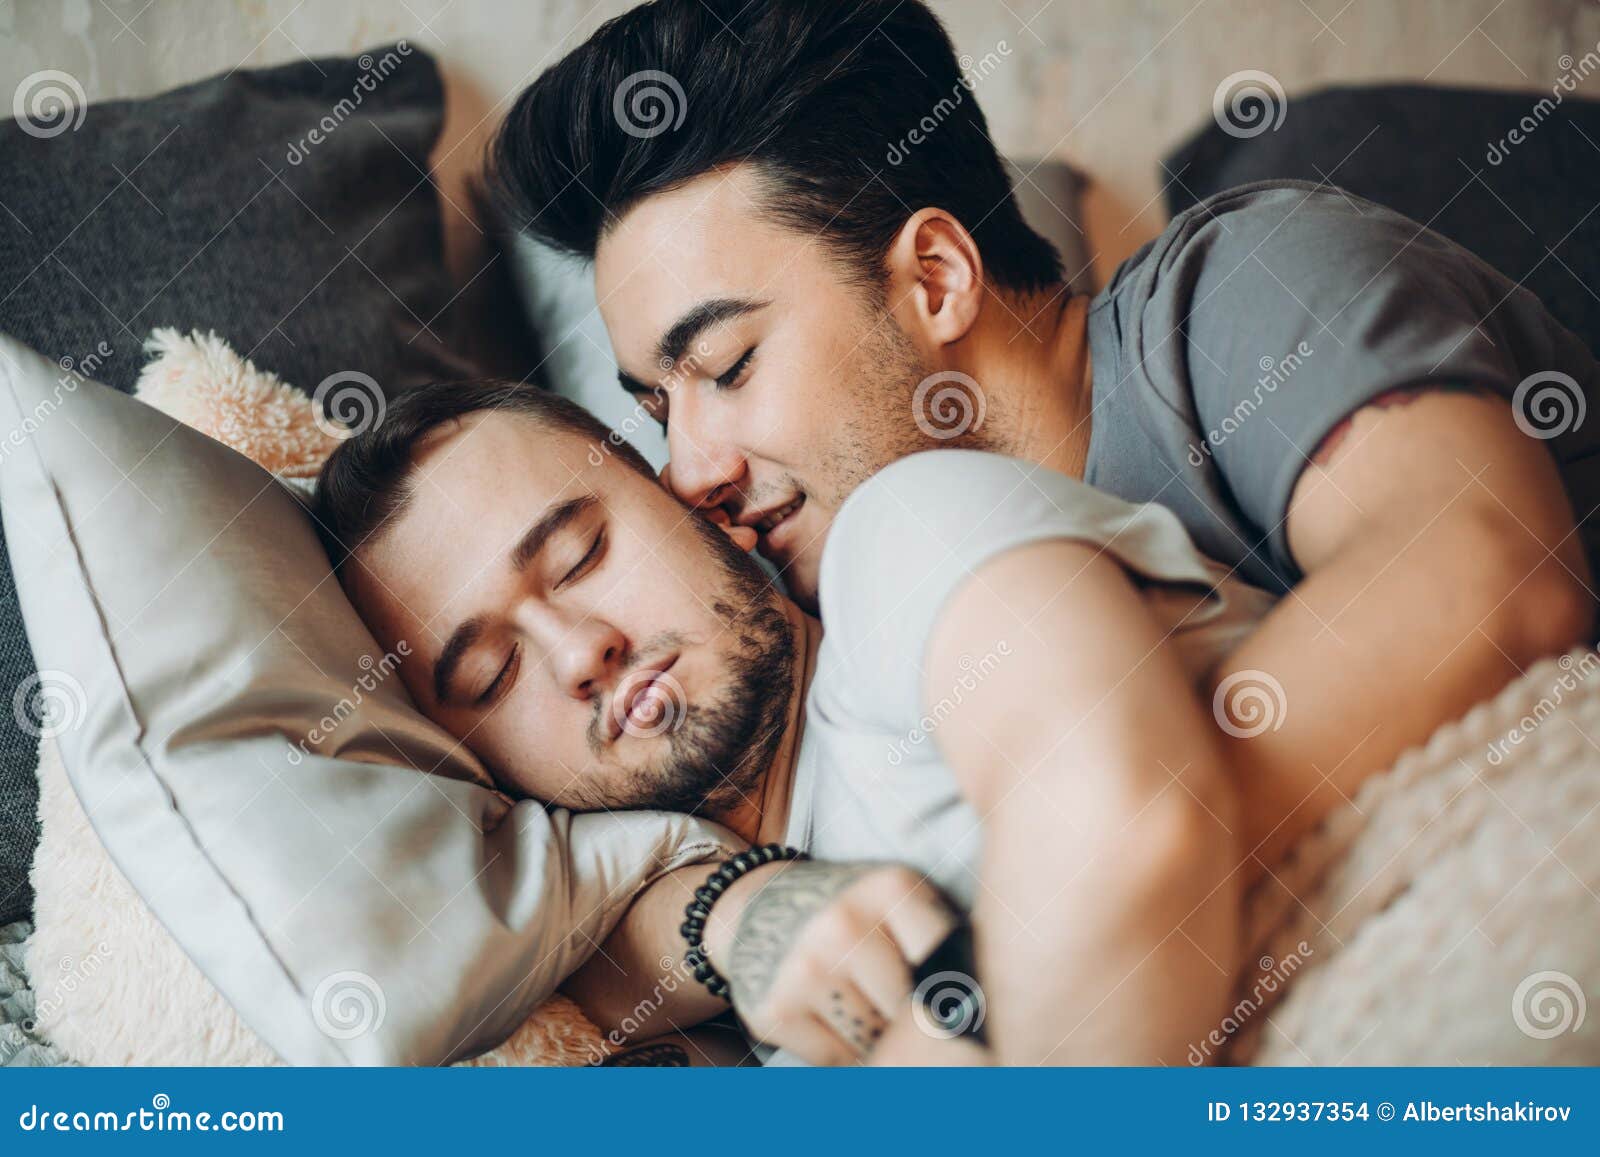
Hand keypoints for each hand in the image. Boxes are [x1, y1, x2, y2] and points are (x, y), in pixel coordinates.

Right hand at [703, 860, 958, 1064]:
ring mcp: (806, 968)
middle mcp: (845, 924)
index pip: (952, 964)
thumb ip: (944, 940)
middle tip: (908, 1011)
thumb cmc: (851, 910)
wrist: (758, 904)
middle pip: (914, 1010)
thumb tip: (985, 1017)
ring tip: (867, 1008)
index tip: (956, 1005)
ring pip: (875, 1041)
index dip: (957, 994)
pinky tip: (832, 1018)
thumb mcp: (899, 899)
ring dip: (879, 1040)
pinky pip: (836, 1060)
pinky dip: (842, 1053)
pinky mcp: (776, 1010)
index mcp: (890, 889)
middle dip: (916, 1021)